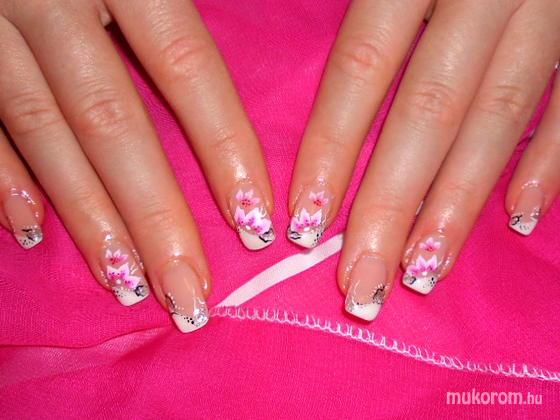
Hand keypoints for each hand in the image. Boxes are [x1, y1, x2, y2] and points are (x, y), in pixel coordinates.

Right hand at [0, 0, 274, 331]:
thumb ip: (179, 5)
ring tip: (131, 286)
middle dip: (155, 218)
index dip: (223, 148)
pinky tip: (28, 231)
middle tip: (192, 296)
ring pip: (44, 134)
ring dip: (88, 218)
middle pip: (114, 124)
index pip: (186, 68)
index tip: (256, 222)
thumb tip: (242, 54)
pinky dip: (0, 177)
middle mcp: (49, 0)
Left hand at [288, 0, 559, 319]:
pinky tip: (522, 215)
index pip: (363, 71)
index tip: (304, 226)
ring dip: (459, 205)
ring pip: (498, 119)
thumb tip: (297, 38)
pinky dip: (552, 160)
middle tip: (360, 288)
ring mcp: (551, 8)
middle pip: (428, 114)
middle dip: (391, 208)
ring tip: (422, 273)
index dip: (332, 152)